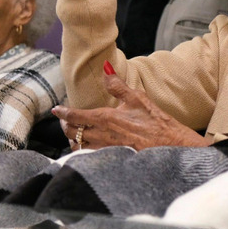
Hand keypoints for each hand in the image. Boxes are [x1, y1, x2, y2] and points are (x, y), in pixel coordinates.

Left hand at [53, 66, 207, 149]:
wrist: (171, 147)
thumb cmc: (156, 122)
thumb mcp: (137, 98)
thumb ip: (117, 85)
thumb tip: (105, 68)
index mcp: (105, 118)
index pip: (75, 116)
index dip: (63, 113)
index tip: (56, 110)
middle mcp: (101, 136)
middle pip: (71, 133)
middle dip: (65, 126)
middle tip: (65, 121)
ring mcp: (105, 150)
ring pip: (77, 147)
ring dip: (72, 140)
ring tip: (74, 135)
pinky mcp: (111, 160)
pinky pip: (89, 157)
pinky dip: (83, 152)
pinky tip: (86, 150)